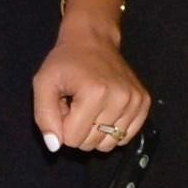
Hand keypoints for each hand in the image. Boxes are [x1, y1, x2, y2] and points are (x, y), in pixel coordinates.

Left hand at [32, 18, 148, 154]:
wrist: (93, 40)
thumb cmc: (65, 63)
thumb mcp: (43, 84)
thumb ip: (44, 116)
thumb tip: (55, 146)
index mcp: (95, 93)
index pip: (73, 139)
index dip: (62, 127)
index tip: (64, 106)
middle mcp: (120, 99)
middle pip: (91, 144)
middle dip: (78, 129)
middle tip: (76, 105)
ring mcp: (136, 101)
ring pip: (109, 144)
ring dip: (95, 132)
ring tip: (90, 108)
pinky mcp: (144, 103)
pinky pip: (125, 137)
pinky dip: (112, 131)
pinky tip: (105, 112)